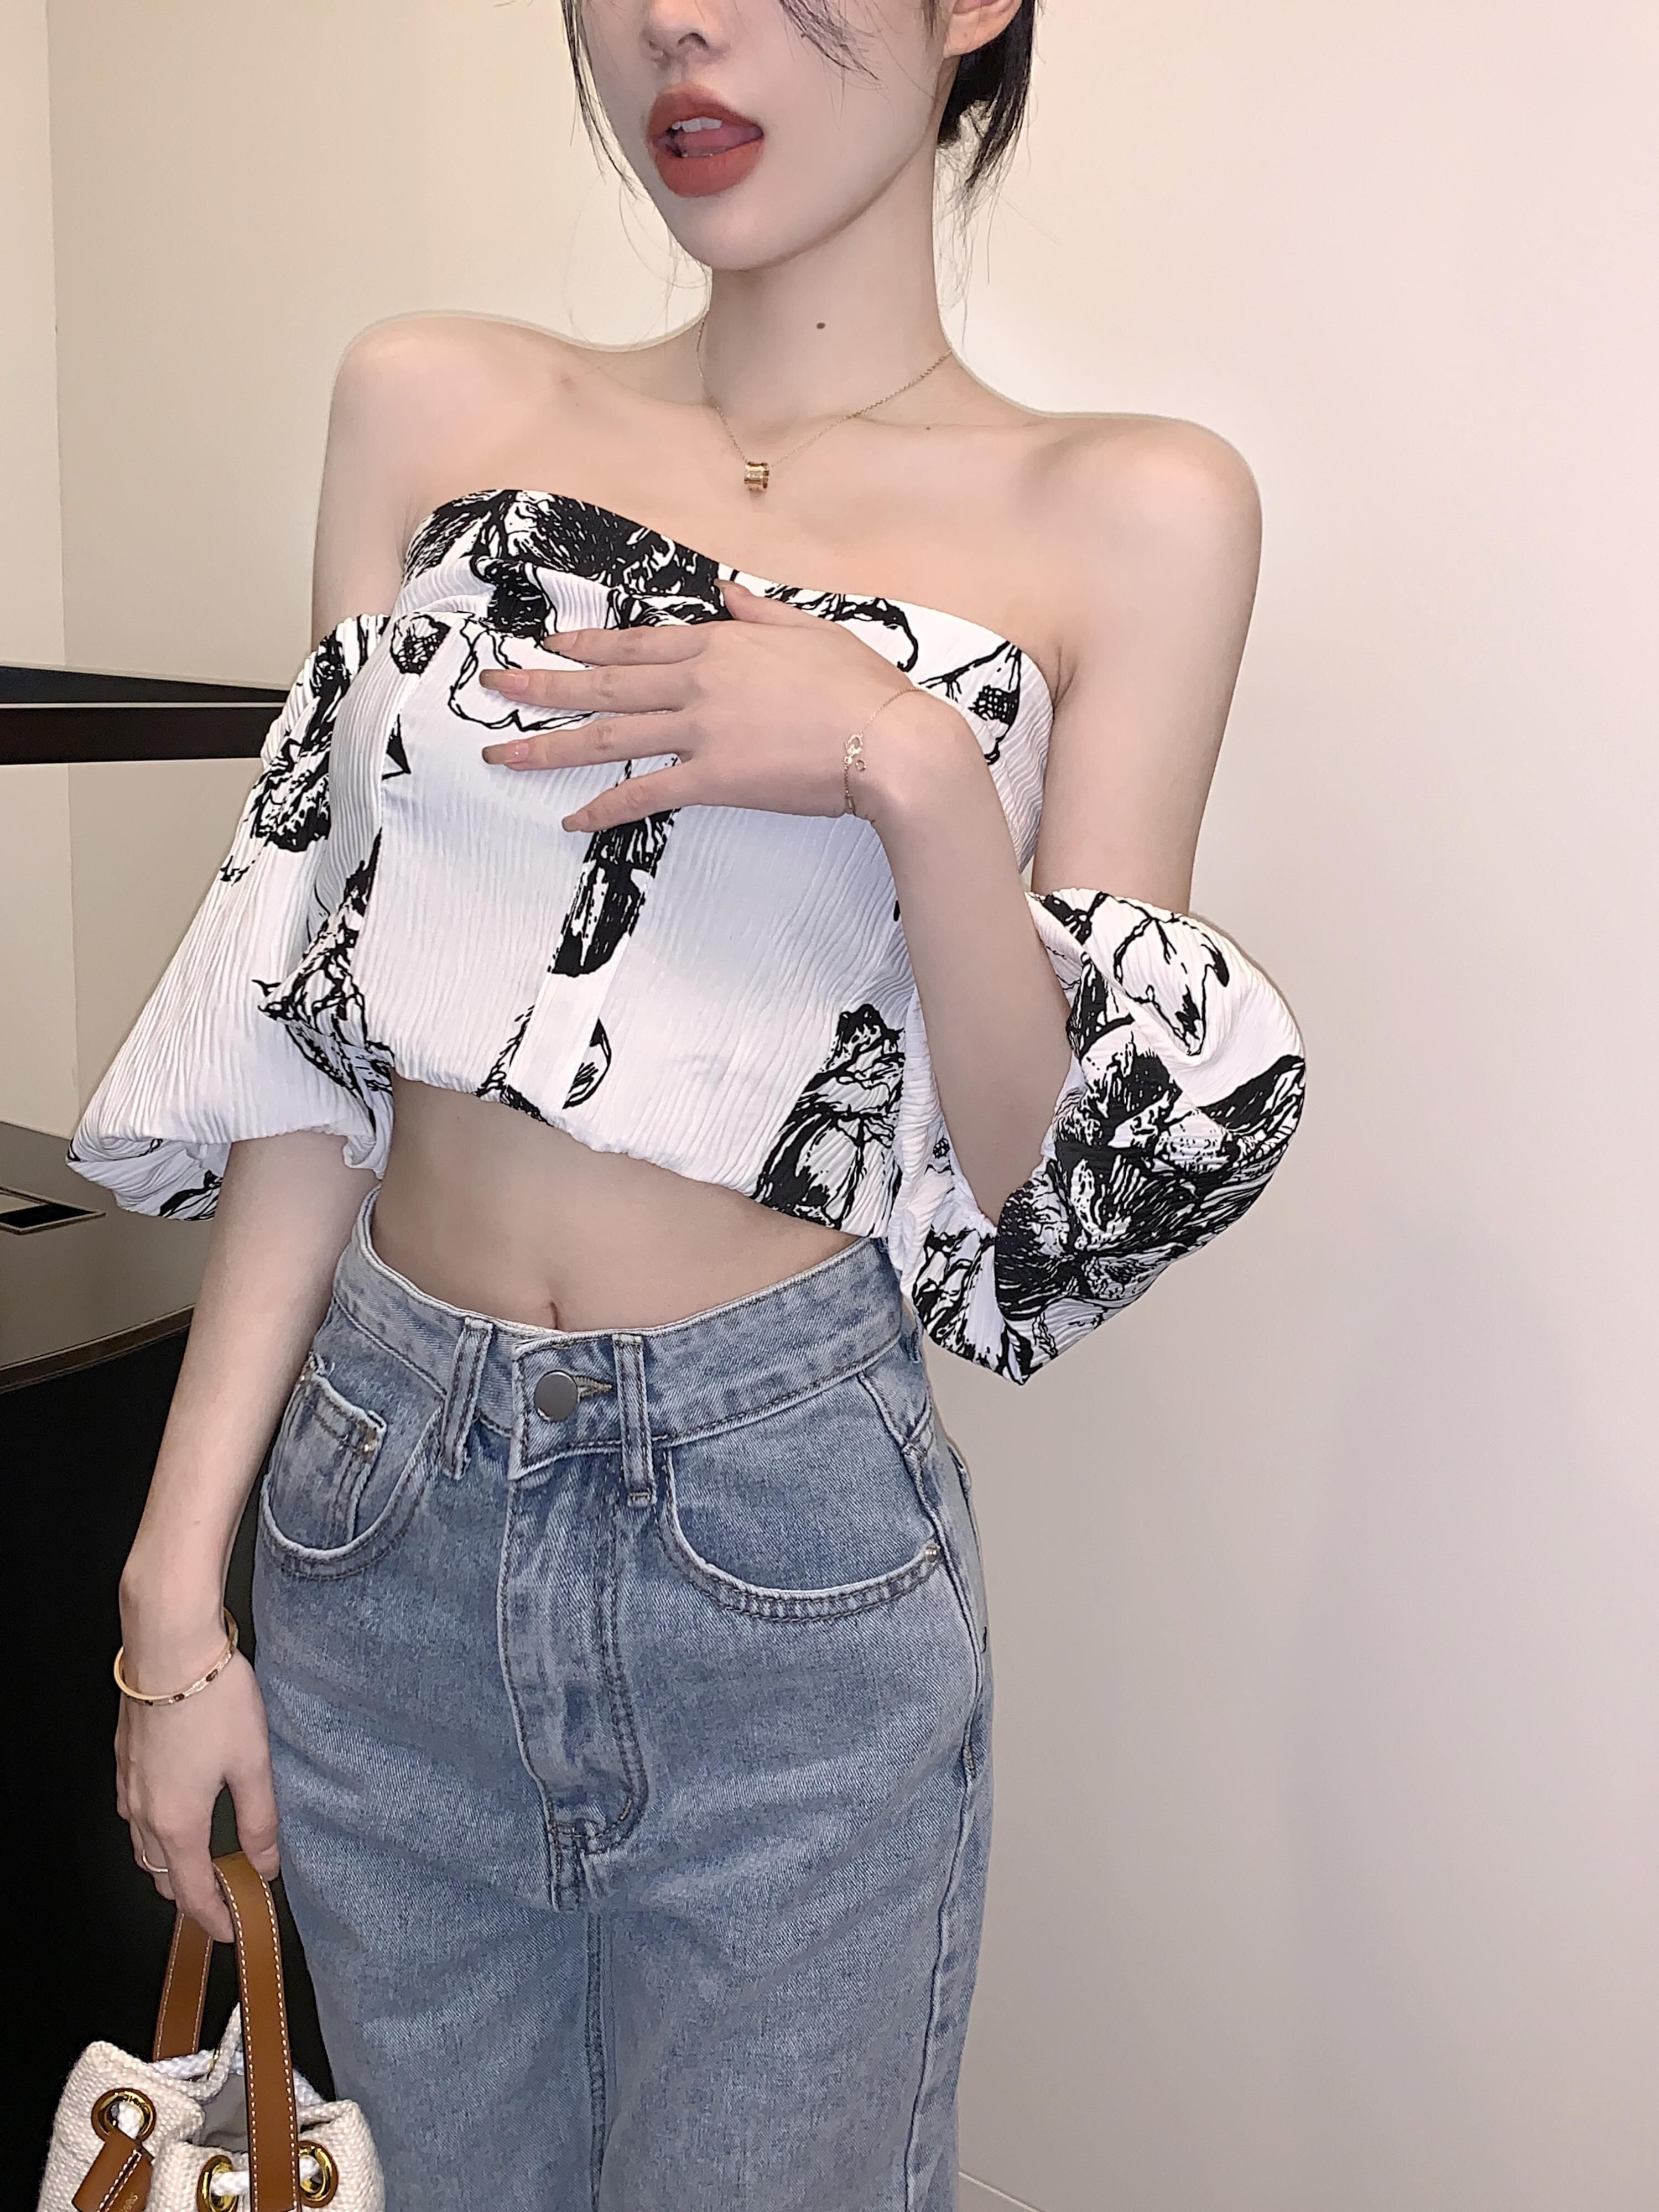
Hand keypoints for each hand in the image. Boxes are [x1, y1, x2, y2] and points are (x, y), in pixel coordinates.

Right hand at [116, 1651, 280, 1941]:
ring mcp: (129, 1785)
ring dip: (170, 1863)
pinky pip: (133, 1812)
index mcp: (177, 1822)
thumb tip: (267, 1864)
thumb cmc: (214, 1701)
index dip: (212, 1918)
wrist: (170, 1649)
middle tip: (222, 1898)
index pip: (191, 1893)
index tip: (231, 1930)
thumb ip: (260, 1820)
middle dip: (190, 1895)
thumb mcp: (253, 1763)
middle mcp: (143, 1811)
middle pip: (162, 1875)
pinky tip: (176, 1811)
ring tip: (202, 1861)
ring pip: (143, 1845)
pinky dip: (154, 1829)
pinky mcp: (126, 1759)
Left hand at [476, 580, 944, 831]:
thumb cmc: (864, 690)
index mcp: (721, 644)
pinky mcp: (712, 778)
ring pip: (606, 735)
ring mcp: (700, 730)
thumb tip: (727, 590)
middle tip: (491, 685)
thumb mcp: (815, 631)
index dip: (586, 644)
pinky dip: (603, 807)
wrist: (892, 743)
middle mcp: (698, 682)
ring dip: (547, 744)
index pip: (637, 643)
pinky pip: (643, 794)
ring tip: (500, 751)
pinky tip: (570, 818)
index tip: (549, 642)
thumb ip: (762, 611)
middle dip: (540, 683)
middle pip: (602, 683)